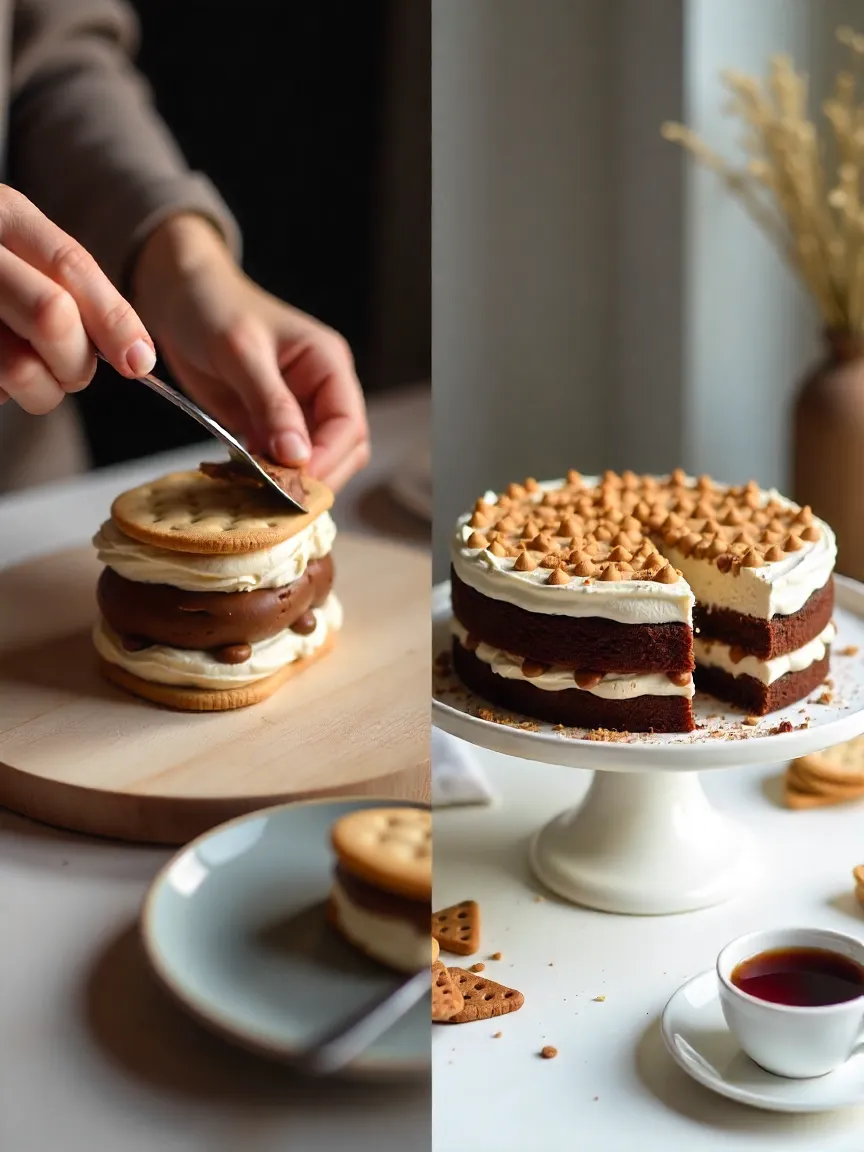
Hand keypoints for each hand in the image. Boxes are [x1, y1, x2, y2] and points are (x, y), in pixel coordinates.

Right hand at [0, 185, 154, 412]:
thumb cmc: (1, 283)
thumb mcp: (25, 262)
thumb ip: (72, 292)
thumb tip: (135, 355)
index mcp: (6, 214)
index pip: (71, 266)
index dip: (114, 320)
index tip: (139, 362)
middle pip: (52, 315)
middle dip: (74, 360)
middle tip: (69, 372)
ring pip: (20, 367)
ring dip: (39, 390)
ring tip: (22, 374)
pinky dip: (1, 393)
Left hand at [132, 214, 369, 491]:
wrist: (177, 296)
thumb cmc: (212, 308)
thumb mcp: (241, 353)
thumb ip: (271, 404)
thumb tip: (297, 456)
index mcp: (328, 364)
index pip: (348, 425)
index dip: (328, 459)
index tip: (295, 485)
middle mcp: (321, 390)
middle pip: (342, 449)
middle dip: (315, 476)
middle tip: (277, 499)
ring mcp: (298, 410)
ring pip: (315, 461)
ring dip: (291, 480)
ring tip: (258, 493)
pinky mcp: (270, 424)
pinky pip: (280, 461)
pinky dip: (267, 477)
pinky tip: (244, 483)